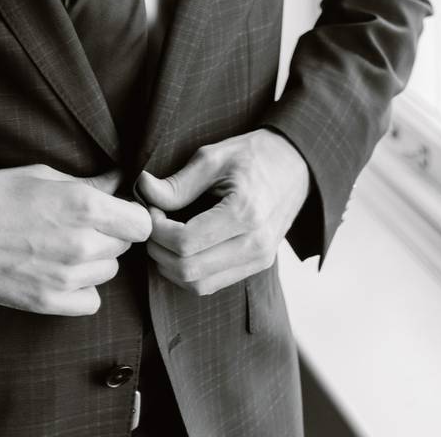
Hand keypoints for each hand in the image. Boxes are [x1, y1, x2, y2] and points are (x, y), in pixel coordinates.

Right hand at [0, 164, 151, 315]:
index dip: (130, 217)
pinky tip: (61, 273)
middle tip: (79, 227)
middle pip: (124, 247)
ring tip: (62, 248)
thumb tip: (118, 181)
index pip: (140, 223)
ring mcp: (66, 276)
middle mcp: (81, 243)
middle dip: (108, 236)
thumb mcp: (42, 176)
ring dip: (94, 262)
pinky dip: (81, 290)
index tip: (116, 215)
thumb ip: (88, 183)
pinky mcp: (49, 301)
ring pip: (108, 272)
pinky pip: (91, 301)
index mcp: (83, 206)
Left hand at [138, 129, 309, 295]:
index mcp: (245, 213)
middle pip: (188, 269)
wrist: (297, 165)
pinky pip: (212, 284)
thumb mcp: (213, 157)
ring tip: (164, 236)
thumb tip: (143, 190)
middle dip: (158, 249)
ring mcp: (260, 259)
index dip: (156, 229)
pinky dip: (188, 273)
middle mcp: (256, 243)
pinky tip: (180, 248)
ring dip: (170, 266)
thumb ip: (178, 183)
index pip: (184, 242)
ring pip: (198, 285)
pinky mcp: (259, 265)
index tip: (151, 208)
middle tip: (153, 223)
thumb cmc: (254, 155)